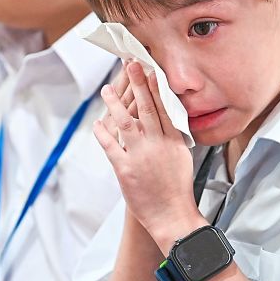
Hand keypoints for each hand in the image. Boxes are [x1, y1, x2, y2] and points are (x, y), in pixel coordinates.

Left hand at [94, 61, 201, 252]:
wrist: (172, 216)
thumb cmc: (177, 189)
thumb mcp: (182, 158)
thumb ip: (172, 137)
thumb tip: (166, 119)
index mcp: (173, 141)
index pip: (163, 107)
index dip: (154, 87)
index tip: (149, 70)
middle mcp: (158, 144)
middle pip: (145, 108)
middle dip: (137, 84)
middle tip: (129, 64)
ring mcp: (140, 156)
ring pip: (126, 122)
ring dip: (115, 103)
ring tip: (107, 89)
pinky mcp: (125, 169)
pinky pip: (111, 146)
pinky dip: (103, 133)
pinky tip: (97, 122)